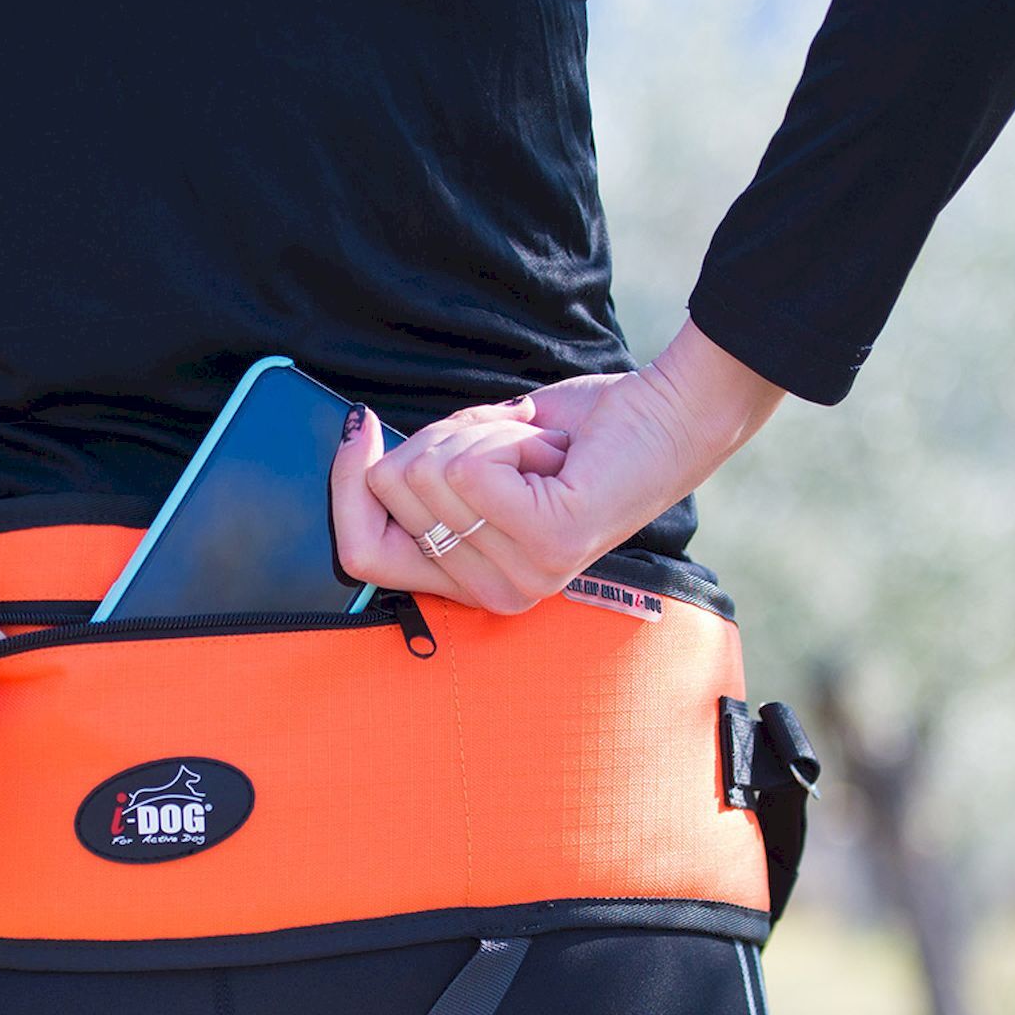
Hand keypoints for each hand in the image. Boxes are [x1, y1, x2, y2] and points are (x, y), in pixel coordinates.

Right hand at [331, 320, 786, 612]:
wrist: (667, 419)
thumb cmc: (574, 438)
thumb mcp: (475, 464)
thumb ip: (419, 482)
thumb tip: (356, 446)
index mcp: (472, 585)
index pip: (360, 553)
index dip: (347, 484)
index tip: (361, 426)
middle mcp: (494, 595)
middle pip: (390, 497)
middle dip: (431, 441)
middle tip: (498, 443)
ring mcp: (522, 573)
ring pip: (431, 471)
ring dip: (481, 433)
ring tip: (536, 449)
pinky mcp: (546, 538)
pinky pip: (470, 464)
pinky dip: (507, 432)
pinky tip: (552, 450)